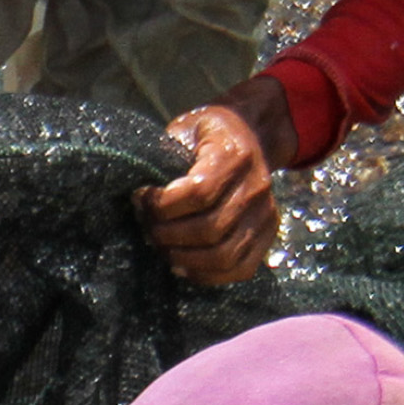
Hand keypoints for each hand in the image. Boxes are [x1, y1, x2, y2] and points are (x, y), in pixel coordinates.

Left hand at [142, 78, 296, 284]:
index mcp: (235, 155)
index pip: (199, 193)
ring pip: (224, 255)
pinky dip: (207, 274)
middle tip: (145, 228)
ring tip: (161, 246)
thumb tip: (134, 192)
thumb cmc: (208, 133)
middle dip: (167, 234)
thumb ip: (164, 156)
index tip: (139, 200)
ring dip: (184, 257)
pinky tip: (181, 265)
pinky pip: (240, 268)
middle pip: (210, 229)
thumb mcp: (185, 130)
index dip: (161, 205)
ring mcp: (266, 214)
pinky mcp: (268, 235)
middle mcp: (257, 187)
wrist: (253, 134)